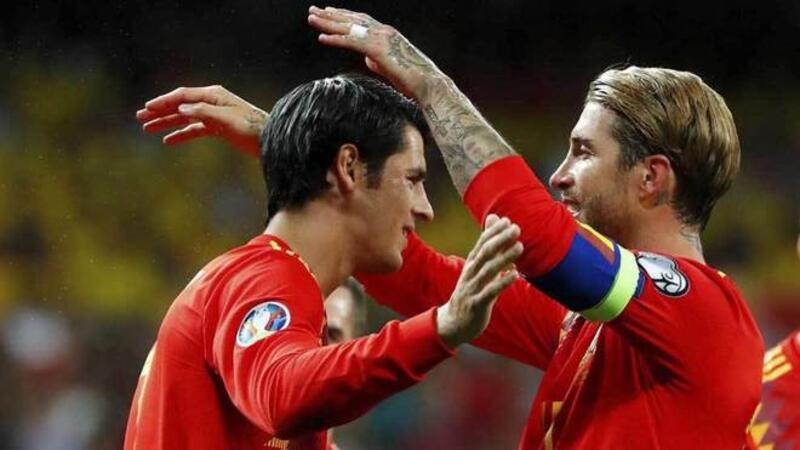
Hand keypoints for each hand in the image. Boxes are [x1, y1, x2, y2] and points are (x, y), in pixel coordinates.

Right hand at [136, 85, 267, 157]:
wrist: (272, 142)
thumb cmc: (253, 129)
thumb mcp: (227, 120)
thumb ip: (203, 113)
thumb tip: (180, 110)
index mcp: (214, 95)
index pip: (183, 96)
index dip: (164, 102)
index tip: (147, 108)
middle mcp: (212, 102)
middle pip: (181, 106)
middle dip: (160, 112)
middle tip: (139, 118)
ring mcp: (215, 115)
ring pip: (185, 118)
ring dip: (167, 123)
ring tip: (148, 129)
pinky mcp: (219, 128)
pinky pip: (195, 129)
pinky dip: (182, 134)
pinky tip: (169, 140)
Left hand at [307, 6, 442, 99]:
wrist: (428, 84)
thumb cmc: (412, 79)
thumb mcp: (390, 67)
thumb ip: (377, 59)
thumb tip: (367, 58)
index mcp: (387, 34)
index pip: (361, 21)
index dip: (343, 16)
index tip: (328, 12)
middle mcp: (384, 31)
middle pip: (352, 20)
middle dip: (331, 15)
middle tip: (313, 10)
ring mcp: (381, 38)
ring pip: (349, 27)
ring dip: (328, 22)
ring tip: (311, 18)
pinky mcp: (378, 49)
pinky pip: (352, 42)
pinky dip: (336, 39)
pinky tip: (322, 38)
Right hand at [436, 214, 521, 347]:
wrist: (454, 323)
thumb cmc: (471, 293)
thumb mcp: (478, 272)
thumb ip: (488, 250)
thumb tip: (494, 228)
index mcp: (471, 265)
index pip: (481, 244)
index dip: (493, 232)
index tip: (507, 220)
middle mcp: (470, 274)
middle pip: (485, 253)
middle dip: (500, 239)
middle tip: (516, 228)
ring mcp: (473, 289)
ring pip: (488, 270)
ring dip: (504, 257)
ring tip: (519, 247)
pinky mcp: (477, 304)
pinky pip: (490, 292)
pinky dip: (502, 282)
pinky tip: (515, 274)